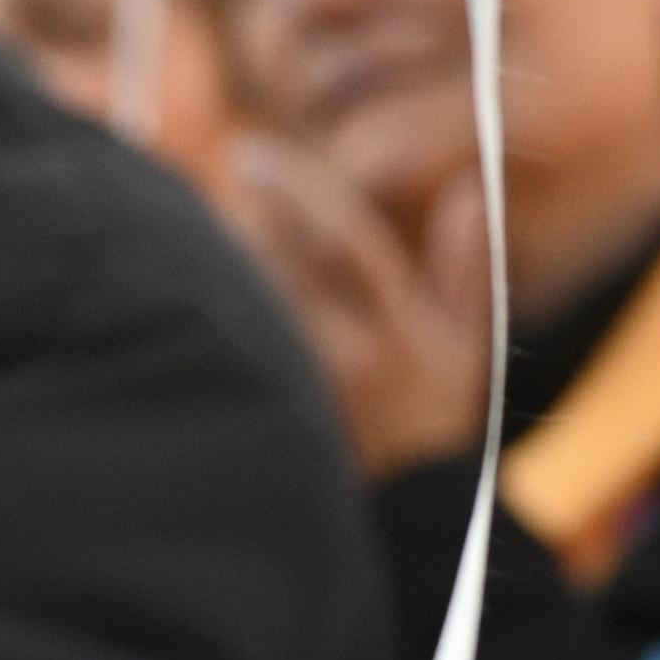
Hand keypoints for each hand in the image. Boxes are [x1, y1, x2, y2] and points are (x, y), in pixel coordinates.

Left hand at [231, 135, 498, 479]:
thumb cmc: (433, 415)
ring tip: (201, 234)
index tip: (250, 153)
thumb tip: (468, 189)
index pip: (346, 236)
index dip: (296, 186)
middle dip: (240, 217)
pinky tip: (191, 284)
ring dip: (217, 256)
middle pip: (278, 261)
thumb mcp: (467, 343)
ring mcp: (308, 384)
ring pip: (245, 296)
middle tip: (215, 200)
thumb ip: (464, 264)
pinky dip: (210, 301)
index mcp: (403, 327)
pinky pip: (229, 337)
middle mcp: (354, 354)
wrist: (405, 506)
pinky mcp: (272, 407)